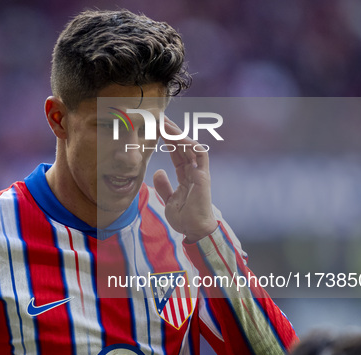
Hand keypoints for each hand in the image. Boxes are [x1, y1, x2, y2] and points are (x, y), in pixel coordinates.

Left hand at [153, 116, 217, 242]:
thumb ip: (164, 185)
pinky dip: (188, 143)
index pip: (178, 153)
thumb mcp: (168, 199)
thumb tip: (158, 171)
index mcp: (187, 176)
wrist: (194, 229)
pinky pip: (199, 153)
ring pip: (190, 146)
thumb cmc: (184, 217)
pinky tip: (176, 136)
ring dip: (178, 134)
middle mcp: (195, 171)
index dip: (168, 141)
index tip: (157, 129)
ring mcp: (200, 172)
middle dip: (172, 132)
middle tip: (160, 119)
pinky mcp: (203, 175)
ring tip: (165, 123)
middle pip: (184, 146)